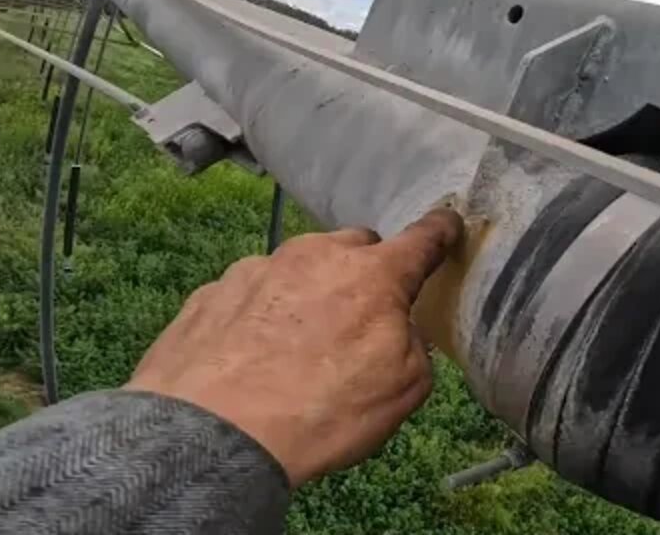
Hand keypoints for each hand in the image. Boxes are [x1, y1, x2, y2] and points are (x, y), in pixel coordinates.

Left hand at [125, 208, 463, 485]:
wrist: (215, 433)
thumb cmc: (323, 410)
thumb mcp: (403, 390)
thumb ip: (411, 345)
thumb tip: (396, 330)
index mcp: (374, 274)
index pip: (422, 239)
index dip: (440, 232)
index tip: (448, 226)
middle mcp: (316, 254)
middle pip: (355, 247)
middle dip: (364, 272)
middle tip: (358, 321)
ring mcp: (258, 267)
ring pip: (299, 267)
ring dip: (308, 293)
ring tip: (295, 349)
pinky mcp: (211, 291)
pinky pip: (251, 293)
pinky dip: (260, 315)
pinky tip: (251, 357)